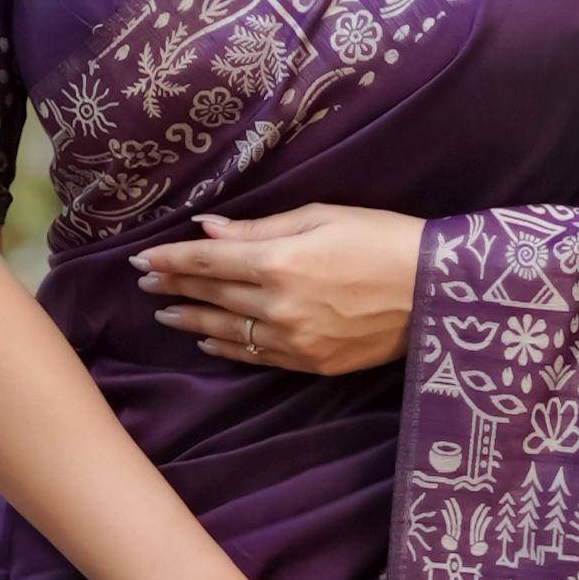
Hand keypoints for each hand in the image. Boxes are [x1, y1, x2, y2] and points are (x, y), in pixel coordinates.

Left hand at [132, 202, 424, 377]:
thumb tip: (209, 230)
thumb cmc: (382, 239)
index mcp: (279, 260)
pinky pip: (255, 357)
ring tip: (166, 315)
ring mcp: (293, 339)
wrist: (436, 292)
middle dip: (173, 287)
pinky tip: (210, 341)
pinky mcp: (311, 362)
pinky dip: (227, 348)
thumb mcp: (321, 217)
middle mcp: (278, 304)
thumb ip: (260, 227)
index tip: (142, 258)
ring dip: (191, 320)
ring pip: (226, 331)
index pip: (207, 261)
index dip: (170, 260)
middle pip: (211, 295)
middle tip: (145, 282)